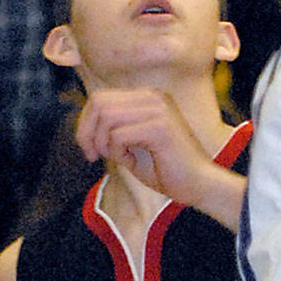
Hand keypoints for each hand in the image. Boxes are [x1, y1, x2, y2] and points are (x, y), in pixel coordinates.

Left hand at [78, 90, 222, 207]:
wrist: (197, 184)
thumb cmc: (164, 168)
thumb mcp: (131, 144)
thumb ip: (112, 129)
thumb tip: (83, 125)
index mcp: (147, 97)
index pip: (100, 98)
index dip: (85, 123)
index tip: (89, 149)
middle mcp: (153, 96)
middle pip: (98, 103)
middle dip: (86, 132)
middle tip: (93, 155)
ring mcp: (158, 109)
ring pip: (106, 117)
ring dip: (103, 143)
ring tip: (118, 158)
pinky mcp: (160, 127)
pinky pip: (118, 135)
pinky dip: (117, 152)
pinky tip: (130, 161)